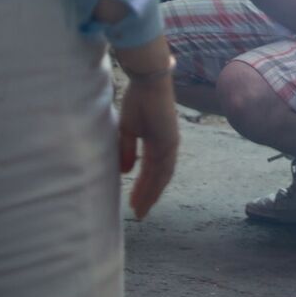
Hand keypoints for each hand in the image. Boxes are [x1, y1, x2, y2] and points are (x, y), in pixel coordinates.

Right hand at [116, 66, 179, 219]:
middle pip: (159, 178)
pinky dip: (154, 184)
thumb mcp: (128, 130)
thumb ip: (128, 150)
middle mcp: (167, 146)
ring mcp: (170, 145)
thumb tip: (126, 172)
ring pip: (161, 177)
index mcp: (158, 142)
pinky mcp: (169, 142)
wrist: (147, 83)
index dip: (144, 187)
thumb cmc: (137, 101)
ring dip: (150, 194)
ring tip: (140, 210)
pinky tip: (145, 195)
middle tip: (139, 213)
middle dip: (148, 196)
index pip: (152, 170)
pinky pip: (162, 168)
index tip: (134, 202)